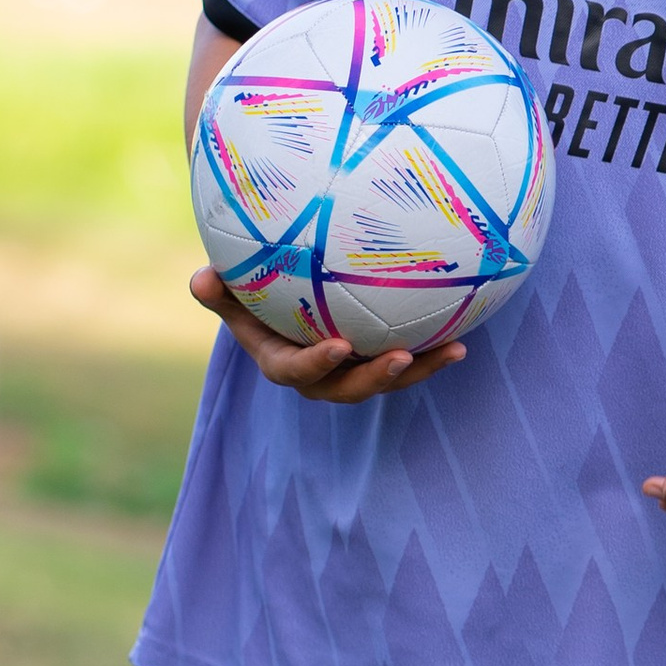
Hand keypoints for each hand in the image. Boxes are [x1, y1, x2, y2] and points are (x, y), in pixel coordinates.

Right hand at [191, 268, 467, 405]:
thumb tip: (201, 278)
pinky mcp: (378, 357)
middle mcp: (322, 375)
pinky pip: (408, 359)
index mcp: (283, 362)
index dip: (317, 364)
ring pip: (387, 378)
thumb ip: (219, 290)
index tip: (338, 346)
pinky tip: (464, 336)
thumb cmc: (252, 290)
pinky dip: (433, 352)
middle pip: (349, 387)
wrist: (282, 299)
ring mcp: (354, 370)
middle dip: (375, 378)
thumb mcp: (232, 291)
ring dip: (420, 368)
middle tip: (399, 357)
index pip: (296, 371)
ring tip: (453, 351)